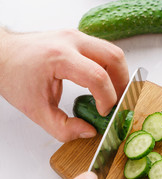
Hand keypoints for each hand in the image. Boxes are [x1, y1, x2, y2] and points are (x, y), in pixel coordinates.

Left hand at [0, 28, 128, 141]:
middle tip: (118, 102)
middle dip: (122, 83)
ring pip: (113, 52)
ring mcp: (76, 36)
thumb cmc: (14, 76)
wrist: (2, 54)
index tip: (103, 113)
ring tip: (112, 94)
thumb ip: (62, 128)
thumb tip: (89, 131)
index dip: (107, 98)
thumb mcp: (35, 110)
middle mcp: (71, 41)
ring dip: (119, 75)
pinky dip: (110, 68)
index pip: (97, 76)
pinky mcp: (78, 38)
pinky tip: (103, 83)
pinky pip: (104, 51)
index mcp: (59, 57)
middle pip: (114, 58)